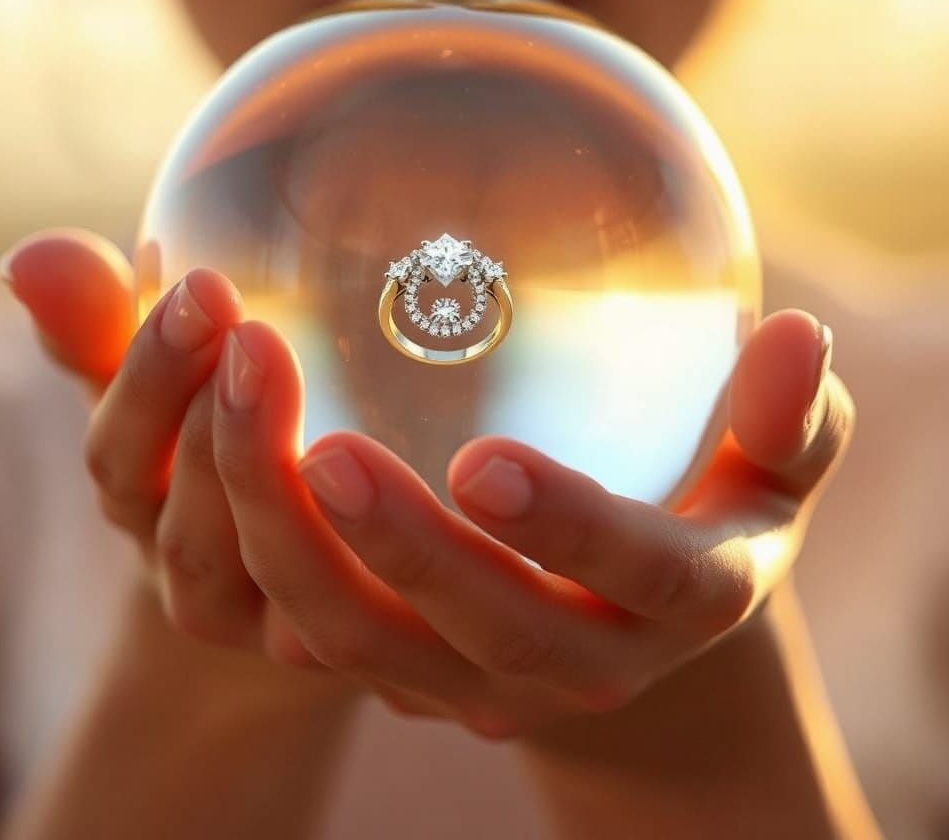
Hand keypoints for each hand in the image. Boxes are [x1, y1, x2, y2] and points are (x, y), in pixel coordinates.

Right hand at [0, 228, 348, 685]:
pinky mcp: (363, 636)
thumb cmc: (217, 447)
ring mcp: (280, 625)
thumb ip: (104, 326)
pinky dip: (393, 544)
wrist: (308, 562)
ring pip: (277, 573)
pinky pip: (376, 605)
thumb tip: (32, 257)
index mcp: (142, 510)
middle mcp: (199, 582)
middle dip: (222, 430)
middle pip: (190, 529)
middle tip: (263, 338)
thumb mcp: (165, 383)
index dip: (150, 378)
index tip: (202, 289)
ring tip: (333, 416)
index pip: (120, 460)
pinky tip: (445, 476)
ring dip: (291, 490)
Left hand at [210, 304, 851, 738]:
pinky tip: (216, 443)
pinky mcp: (405, 670)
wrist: (635, 606)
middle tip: (320, 444)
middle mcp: (581, 658)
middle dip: (401, 547)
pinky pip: (314, 628)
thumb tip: (796, 332)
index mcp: (684, 596)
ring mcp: (479, 679)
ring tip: (240, 418)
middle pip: (483, 630)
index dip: (569, 529)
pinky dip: (258, 551)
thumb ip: (792, 412)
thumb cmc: (711, 497)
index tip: (485, 460)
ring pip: (368, 643)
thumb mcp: (777, 459)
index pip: (640, 575)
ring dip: (296, 546)